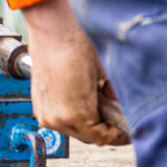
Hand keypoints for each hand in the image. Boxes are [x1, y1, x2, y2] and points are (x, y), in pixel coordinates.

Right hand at [20, 0, 129, 146]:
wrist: (53, 28)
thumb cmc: (78, 44)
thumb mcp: (106, 73)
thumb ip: (114, 97)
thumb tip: (120, 108)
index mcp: (75, 115)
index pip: (102, 138)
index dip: (118, 134)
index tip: (126, 127)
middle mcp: (57, 120)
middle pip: (89, 137)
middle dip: (104, 128)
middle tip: (117, 114)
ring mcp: (45, 114)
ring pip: (75, 129)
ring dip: (89, 121)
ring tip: (99, 101)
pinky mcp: (39, 106)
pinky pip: (61, 119)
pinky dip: (74, 114)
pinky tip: (83, 97)